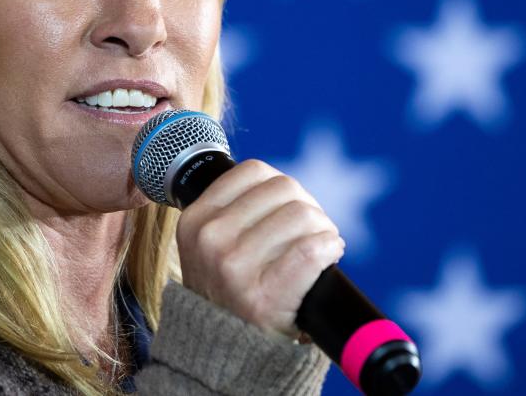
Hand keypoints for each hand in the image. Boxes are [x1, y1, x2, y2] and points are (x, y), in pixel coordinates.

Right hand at [175, 159, 344, 337]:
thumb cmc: (231, 291)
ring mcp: (234, 268)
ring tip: (320, 246)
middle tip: (310, 231)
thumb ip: (234, 210)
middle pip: (285, 188)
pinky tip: (329, 256)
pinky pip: (312, 250)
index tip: (288, 208)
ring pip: (303, 215)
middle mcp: (210, 239)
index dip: (282, 186)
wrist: (227, 353)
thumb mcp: (211, 245)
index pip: (254, 171)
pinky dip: (330, 248)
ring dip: (323, 228)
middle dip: (308, 206)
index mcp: (195, 220)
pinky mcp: (264, 296)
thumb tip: (282, 182)